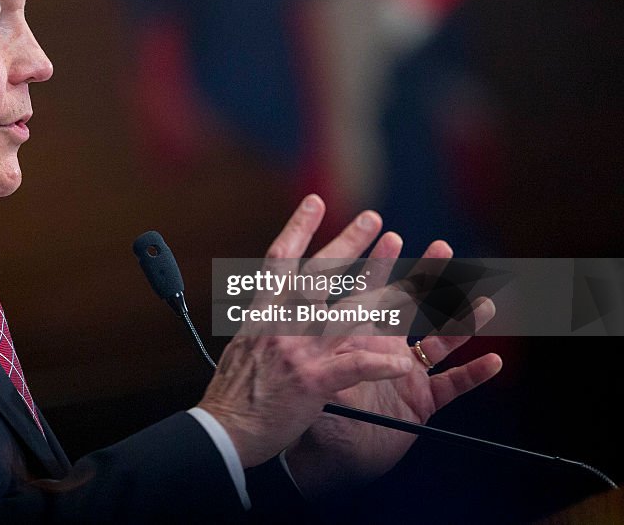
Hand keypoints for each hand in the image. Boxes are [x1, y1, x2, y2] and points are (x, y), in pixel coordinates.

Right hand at [197, 195, 419, 467]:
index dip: (299, 228)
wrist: (221, 432)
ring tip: (412, 278)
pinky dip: (379, 364)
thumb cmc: (233, 394)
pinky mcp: (312, 381)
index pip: (280, 260)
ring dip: (383, 293)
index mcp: (262, 314)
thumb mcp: (242, 346)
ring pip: (348, 313)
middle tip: (373, 217)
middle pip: (319, 274)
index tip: (315, 202)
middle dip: (349, 243)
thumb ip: (264, 323)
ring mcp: (297, 350)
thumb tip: (273, 306)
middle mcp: (280, 324)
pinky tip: (403, 362)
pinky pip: (353, 367)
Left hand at [280, 206, 502, 499]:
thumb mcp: (300, 378)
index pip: (365, 292)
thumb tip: (294, 333)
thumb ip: (307, 356)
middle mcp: (378, 347)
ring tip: (483, 302)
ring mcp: (401, 373)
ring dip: (460, 320)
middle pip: (406, 305)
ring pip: (436, 340)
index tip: (387, 234)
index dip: (375, 265)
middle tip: (442, 247)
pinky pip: (449, 387)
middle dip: (423, 276)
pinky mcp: (418, 402)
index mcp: (348, 336)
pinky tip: (491, 361)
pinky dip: (471, 375)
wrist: (316, 458)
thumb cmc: (299, 414)